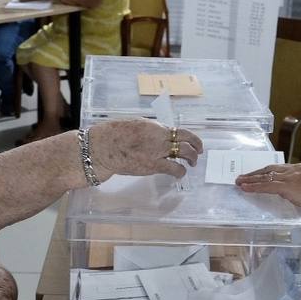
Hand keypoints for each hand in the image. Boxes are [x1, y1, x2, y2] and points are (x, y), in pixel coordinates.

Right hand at [86, 118, 201, 179]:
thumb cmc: (112, 136)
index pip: (177, 130)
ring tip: (192, 163)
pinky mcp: (153, 165)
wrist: (103, 148)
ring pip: (184, 152)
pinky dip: (180, 171)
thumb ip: (148, 130)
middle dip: (195, 146)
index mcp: (153, 126)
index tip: (192, 140)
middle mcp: (159, 136)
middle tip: (198, 152)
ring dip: (191, 158)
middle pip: (185, 139)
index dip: (189, 136)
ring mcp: (157, 150)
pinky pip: (174, 168)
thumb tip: (157, 134)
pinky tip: (180, 174)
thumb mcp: (133, 125)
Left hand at [235, 162, 300, 223]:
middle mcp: (298, 169)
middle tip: (242, 178)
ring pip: (267, 177)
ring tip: (239, 182)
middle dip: (255, 174)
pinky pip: (268, 185)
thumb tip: (287, 194)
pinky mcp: (289, 186)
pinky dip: (255, 187)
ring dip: (251, 180)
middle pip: (271, 169)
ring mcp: (294, 177)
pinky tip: (245, 188)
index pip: (280, 169)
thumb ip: (298, 191)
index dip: (265, 172)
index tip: (255, 176)